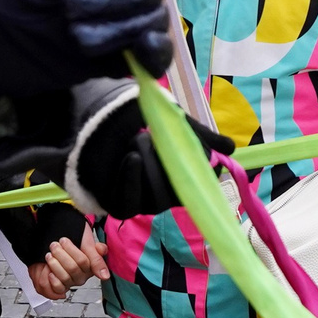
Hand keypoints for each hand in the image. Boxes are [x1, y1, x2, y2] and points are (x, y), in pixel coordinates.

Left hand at [29, 232, 108, 299]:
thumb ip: (97, 259)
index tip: (64, 240)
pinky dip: (52, 279)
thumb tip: (105, 276)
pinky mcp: (62, 287)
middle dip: (60, 254)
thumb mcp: (87, 244)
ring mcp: (72, 282)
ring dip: (54, 264)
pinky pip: (59, 289)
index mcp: (91, 266)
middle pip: (72, 269)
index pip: (83, 261)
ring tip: (49, 254)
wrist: (61, 236)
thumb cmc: (75, 239)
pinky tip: (50, 271)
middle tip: (55, 245)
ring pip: (65, 278)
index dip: (71, 250)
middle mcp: (82, 276)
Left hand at [45, 83, 230, 219]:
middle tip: (153, 137)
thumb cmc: (128, 114)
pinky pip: (128, 203)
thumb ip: (198, 136)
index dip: (203, 175)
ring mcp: (139, 199)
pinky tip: (130, 159)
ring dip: (149, 169)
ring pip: (156, 200)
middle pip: (178, 194)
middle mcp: (160, 190)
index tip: (207, 160)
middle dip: (168, 165)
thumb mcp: (169, 120)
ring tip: (136, 141)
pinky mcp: (116, 203)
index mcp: (175, 173)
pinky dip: (131, 180)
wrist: (87, 114)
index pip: (198, 185)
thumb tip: (231, 148)